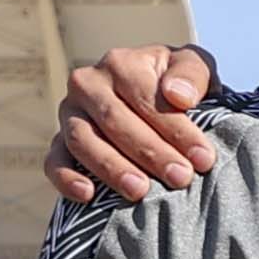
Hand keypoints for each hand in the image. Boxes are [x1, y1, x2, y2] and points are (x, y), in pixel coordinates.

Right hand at [45, 43, 222, 203]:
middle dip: (150, 153)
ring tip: (140, 192)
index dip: (175, 129)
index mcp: (120, 63)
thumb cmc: (179, 87)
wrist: (157, 102)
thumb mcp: (196, 69)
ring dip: (111, 168)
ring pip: (83, 141)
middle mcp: (88, 85)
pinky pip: (54, 162)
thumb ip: (192, 74)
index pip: (145, 96)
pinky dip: (67, 179)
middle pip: (115, 121)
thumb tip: (178, 96)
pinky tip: (88, 195)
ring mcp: (69, 114)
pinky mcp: (59, 143)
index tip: (203, 158)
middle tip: (181, 178)